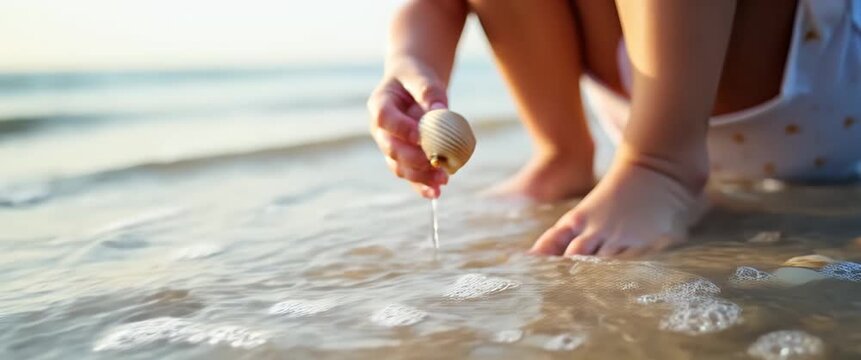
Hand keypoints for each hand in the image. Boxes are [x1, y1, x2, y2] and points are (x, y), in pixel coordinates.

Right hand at [367, 60, 449, 198]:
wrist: (413, 85)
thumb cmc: (416, 78)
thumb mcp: (422, 77)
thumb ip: (429, 92)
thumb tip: (441, 112)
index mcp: (379, 104)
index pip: (384, 118)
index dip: (401, 129)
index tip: (421, 136)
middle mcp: (381, 129)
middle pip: (391, 148)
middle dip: (414, 159)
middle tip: (436, 163)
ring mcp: (390, 146)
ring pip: (399, 166)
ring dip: (420, 176)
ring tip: (442, 181)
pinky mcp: (403, 157)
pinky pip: (410, 174)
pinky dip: (421, 185)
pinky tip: (435, 193)